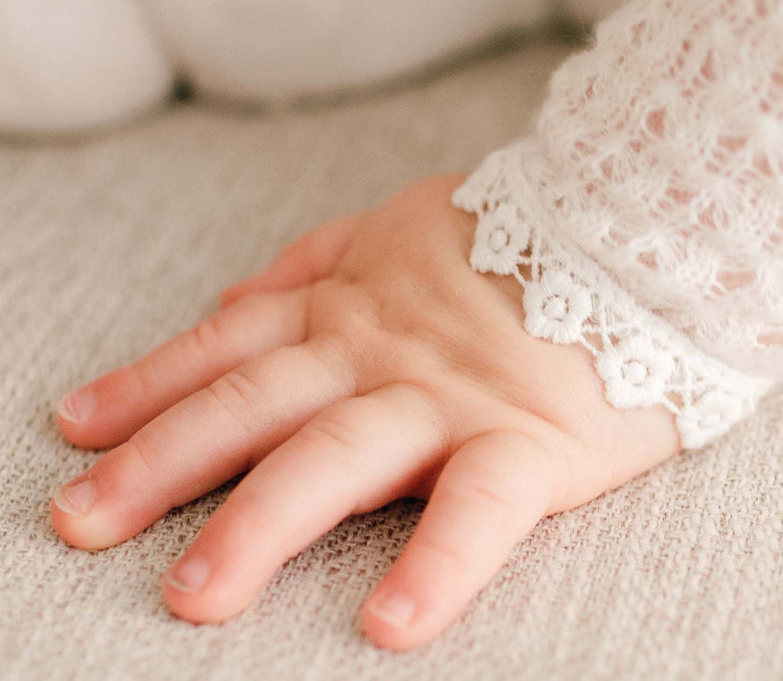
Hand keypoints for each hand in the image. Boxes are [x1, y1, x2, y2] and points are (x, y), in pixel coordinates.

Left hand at [50, 175, 679, 649]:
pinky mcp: (531, 440)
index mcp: (353, 300)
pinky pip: (481, 507)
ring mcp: (452, 395)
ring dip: (264, 520)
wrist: (637, 227)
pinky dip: (439, 563)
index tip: (76, 428)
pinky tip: (391, 627)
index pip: (232, 342)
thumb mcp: (402, 223)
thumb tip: (234, 298)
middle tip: (80, 523)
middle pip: (258, 402)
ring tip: (194, 595)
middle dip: (163, 460)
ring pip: (342, 454)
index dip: (150, 382)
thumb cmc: (522, 232)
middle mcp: (384, 349)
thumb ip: (317, 258)